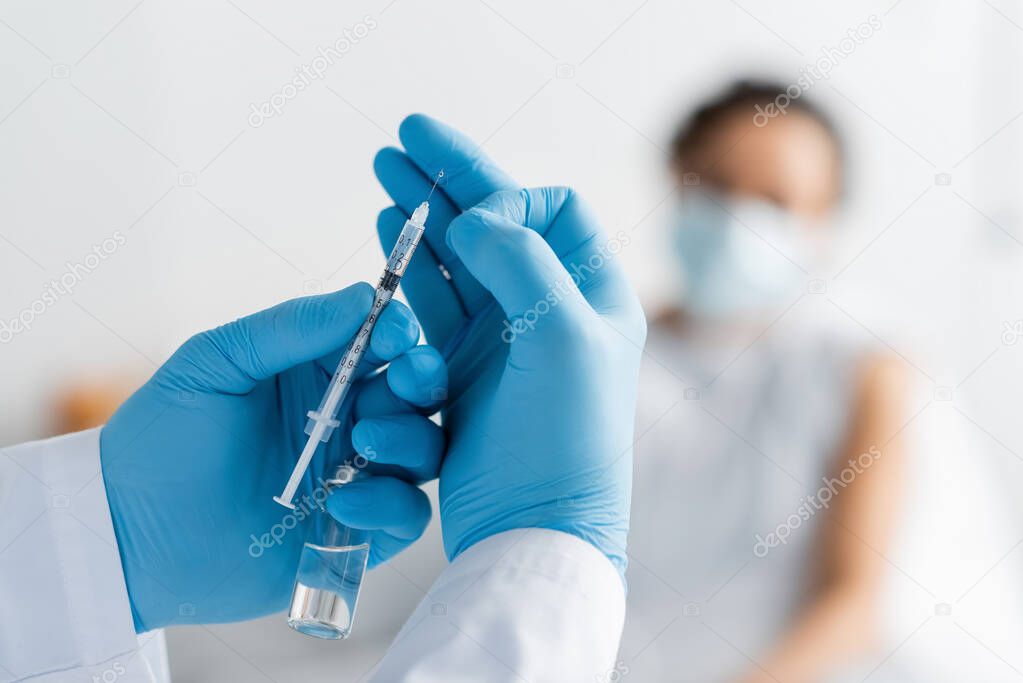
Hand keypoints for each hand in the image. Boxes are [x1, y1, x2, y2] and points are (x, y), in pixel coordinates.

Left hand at [100, 283, 446, 630]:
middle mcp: (345, 420)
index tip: (395, 332)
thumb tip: (361, 296)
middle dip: (422, 379)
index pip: (382, 341)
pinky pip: (405, 514)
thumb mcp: (215, 363)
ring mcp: (354, 476)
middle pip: (415, 393)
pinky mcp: (355, 531)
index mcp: (318, 372)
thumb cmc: (164, 439)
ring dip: (409, 439)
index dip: (398, 332)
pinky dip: (389, 504)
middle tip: (407, 378)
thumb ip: (289, 328)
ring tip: (364, 440)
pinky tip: (342, 501)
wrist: (132, 533)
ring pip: (423, 450)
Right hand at [374, 115, 645, 576]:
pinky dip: (408, 267)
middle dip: (447, 179)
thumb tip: (476, 220)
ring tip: (381, 172)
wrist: (532, 528)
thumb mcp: (562, 338)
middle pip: (495, 223)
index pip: (551, 209)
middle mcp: (547, 309)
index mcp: (589, 293)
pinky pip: (431, 304)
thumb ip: (523, 262)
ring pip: (455, 259)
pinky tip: (386, 235)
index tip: (474, 221)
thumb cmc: (564, 440)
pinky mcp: (463, 372)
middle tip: (401, 137)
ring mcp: (502, 340)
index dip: (508, 198)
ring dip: (419, 216)